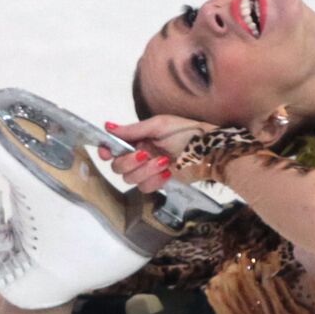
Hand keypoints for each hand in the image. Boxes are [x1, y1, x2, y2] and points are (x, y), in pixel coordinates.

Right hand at [98, 115, 216, 192]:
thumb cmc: (186, 132)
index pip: (113, 147)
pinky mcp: (157, 183)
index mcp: (137, 139)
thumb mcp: (159, 125)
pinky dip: (155, 180)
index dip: (106, 151)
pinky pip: (144, 188)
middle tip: (145, 154)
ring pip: (130, 179)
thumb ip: (133, 129)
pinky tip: (167, 172)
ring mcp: (147, 170)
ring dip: (146, 171)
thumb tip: (108, 126)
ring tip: (164, 161)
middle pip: (118, 167)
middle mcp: (138, 155)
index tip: (107, 152)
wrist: (208, 151)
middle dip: (129, 162)